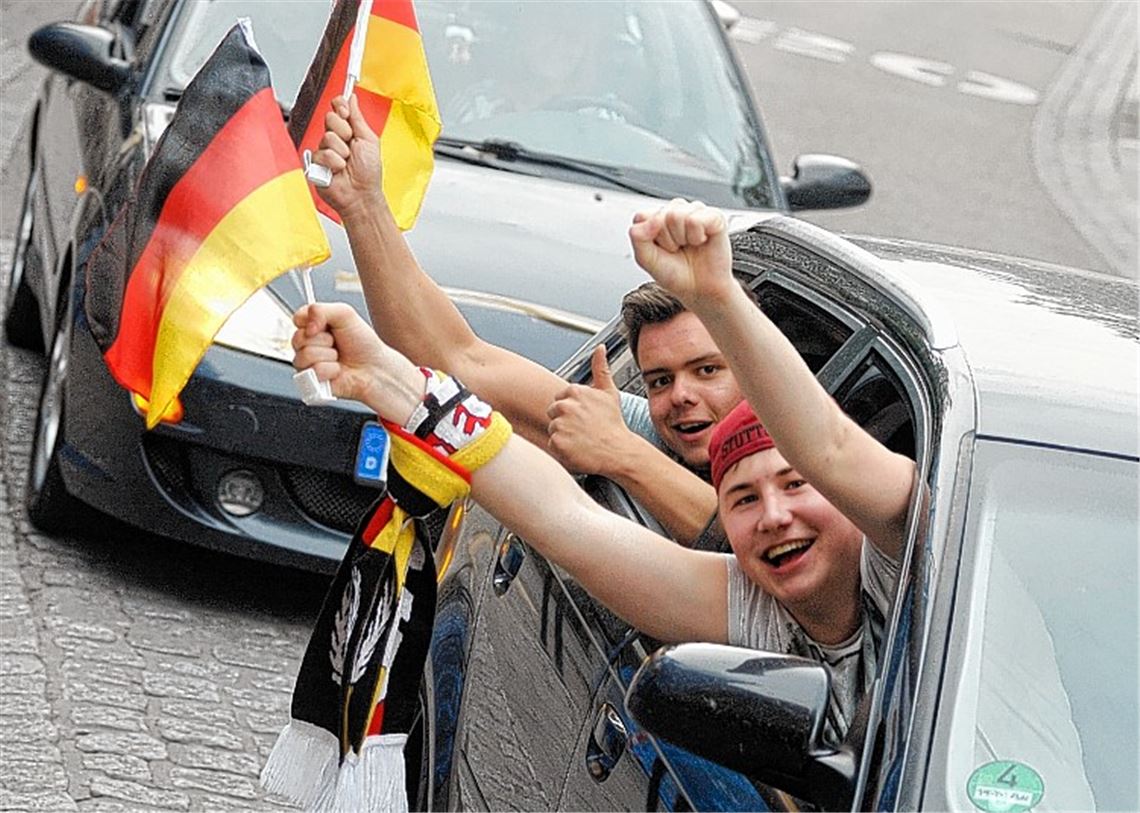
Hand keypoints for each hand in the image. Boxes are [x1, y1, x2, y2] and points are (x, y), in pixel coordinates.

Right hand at [291, 302, 421, 422]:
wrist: (374, 368)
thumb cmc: (363, 344)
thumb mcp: (345, 314)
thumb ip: (320, 309)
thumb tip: (305, 322)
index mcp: (313, 327)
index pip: (297, 319)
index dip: (310, 321)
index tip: (324, 325)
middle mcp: (307, 345)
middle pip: (298, 338)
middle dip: (323, 340)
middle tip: (336, 343)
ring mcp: (308, 364)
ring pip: (303, 356)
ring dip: (328, 356)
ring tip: (338, 358)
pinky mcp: (311, 382)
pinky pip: (311, 372)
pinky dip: (329, 370)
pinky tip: (337, 370)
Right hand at [312, 94, 383, 220]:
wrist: (362, 195)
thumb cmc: (369, 173)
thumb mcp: (369, 140)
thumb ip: (358, 118)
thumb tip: (352, 98)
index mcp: (347, 131)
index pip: (336, 108)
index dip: (340, 107)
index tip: (346, 112)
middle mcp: (334, 139)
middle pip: (329, 118)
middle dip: (344, 132)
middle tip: (351, 147)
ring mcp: (323, 151)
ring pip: (327, 137)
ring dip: (341, 152)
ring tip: (346, 163)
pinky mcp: (315, 163)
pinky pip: (321, 154)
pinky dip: (334, 163)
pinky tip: (338, 171)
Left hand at [545, 345, 633, 475]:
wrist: (618, 451)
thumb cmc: (613, 423)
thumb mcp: (609, 392)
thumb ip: (601, 368)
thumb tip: (600, 348)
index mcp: (575, 391)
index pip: (561, 399)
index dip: (572, 410)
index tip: (584, 417)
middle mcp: (565, 406)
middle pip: (553, 413)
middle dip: (565, 420)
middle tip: (583, 429)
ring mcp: (560, 424)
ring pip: (553, 428)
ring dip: (563, 435)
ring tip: (581, 439)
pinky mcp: (557, 441)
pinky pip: (552, 444)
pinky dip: (562, 448)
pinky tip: (576, 448)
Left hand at [628, 199, 732, 305]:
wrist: (700, 290)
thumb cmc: (674, 273)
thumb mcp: (646, 259)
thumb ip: (638, 236)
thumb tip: (653, 219)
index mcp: (657, 217)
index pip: (642, 217)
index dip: (649, 238)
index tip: (660, 250)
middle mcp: (676, 209)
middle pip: (660, 216)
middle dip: (666, 240)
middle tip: (677, 250)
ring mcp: (695, 210)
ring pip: (676, 215)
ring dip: (681, 238)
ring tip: (688, 246)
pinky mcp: (714, 216)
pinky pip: (695, 220)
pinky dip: (696, 236)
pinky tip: (701, 241)